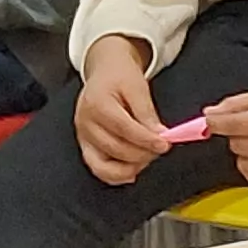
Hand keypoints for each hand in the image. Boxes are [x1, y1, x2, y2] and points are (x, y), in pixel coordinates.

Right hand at [72, 42, 165, 185]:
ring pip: (106, 164)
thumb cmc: (119, 76)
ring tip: (148, 155)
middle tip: (160, 148)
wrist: (105, 72)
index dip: (146, 140)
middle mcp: (85, 122)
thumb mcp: (137, 86)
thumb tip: (159, 135)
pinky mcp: (85, 146)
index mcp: (96, 103)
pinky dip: (116, 175)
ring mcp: (83, 137)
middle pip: (116, 148)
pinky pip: (99, 169)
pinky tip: (132, 171)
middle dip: (143, 152)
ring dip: (133, 165)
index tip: (164, 144)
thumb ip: (147, 113)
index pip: (123, 128)